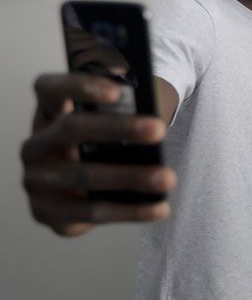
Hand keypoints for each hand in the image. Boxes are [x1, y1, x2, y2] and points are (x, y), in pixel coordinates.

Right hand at [20, 73, 175, 236]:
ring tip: (168, 178)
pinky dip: (131, 211)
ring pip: (83, 176)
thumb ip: (124, 115)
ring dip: (130, 177)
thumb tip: (154, 118)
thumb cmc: (101, 148)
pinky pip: (92, 212)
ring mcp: (36, 181)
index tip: (118, 91)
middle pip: (71, 128)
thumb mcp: (108, 127)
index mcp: (47, 113)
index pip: (49, 89)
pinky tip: (161, 208)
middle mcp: (35, 145)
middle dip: (118, 128)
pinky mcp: (46, 212)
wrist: (80, 192)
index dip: (80, 86)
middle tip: (160, 129)